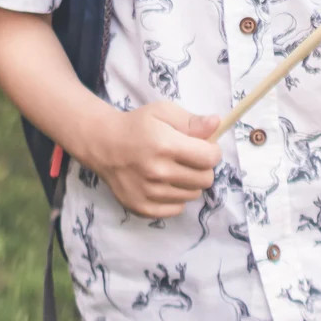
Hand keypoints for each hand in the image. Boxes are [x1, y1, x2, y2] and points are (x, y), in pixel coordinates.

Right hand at [85, 102, 220, 218]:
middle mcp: (158, 172)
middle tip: (191, 157)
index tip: (206, 146)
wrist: (104, 144)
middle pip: (205, 179)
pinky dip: (177, 197)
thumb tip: (216, 124)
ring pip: (192, 195)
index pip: (209, 158)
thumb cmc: (137, 125)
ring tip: (177, 169)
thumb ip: (192, 121)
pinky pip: (176, 209)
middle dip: (204, 167)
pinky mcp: (140, 207)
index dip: (213, 151)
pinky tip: (167, 183)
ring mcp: (148, 193)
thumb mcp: (164, 111)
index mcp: (166, 146)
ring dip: (191, 182)